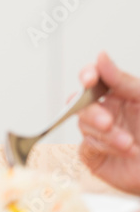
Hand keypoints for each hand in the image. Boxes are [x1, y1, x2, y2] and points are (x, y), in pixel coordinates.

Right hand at [77, 52, 139, 195]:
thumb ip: (124, 81)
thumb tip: (102, 57)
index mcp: (118, 95)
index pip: (95, 78)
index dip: (88, 75)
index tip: (89, 79)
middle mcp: (106, 111)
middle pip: (82, 103)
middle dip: (93, 113)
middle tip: (108, 122)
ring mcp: (98, 133)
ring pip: (84, 125)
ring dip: (106, 135)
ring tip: (129, 144)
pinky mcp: (94, 155)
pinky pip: (87, 147)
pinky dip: (104, 148)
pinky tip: (124, 152)